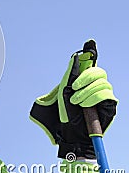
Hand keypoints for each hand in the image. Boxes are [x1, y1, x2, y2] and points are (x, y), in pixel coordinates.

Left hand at [30, 40, 117, 158]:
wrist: (70, 130)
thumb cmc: (65, 112)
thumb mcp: (63, 91)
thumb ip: (70, 74)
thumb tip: (76, 57)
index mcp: (82, 79)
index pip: (90, 62)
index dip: (91, 51)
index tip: (90, 41)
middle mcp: (95, 83)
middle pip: (98, 70)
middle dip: (85, 77)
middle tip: (73, 87)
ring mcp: (104, 92)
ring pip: (101, 82)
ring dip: (85, 92)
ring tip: (75, 101)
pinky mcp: (110, 103)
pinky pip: (105, 93)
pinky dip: (92, 97)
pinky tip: (84, 105)